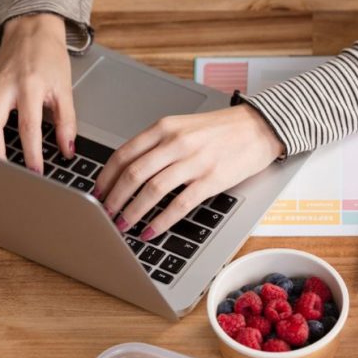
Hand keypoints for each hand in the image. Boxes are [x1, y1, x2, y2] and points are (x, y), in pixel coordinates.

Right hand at [0, 14, 75, 171]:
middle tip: (2, 174)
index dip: (31, 153)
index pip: (28, 126)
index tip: (35, 172)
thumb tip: (67, 150)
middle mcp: (2, 86)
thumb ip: (67, 122)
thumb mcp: (65, 90)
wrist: (31, 33)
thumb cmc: (48, 60)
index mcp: (28, 87)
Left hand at [95, 105, 284, 239]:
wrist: (259, 127)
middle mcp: (176, 143)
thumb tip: (132, 170)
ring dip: (133, 211)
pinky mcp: (211, 180)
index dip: (106, 177)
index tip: (98, 193)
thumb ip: (159, 144)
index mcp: (165, 128)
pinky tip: (152, 230)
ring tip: (123, 225)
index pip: (124, 154)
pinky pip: (180, 204)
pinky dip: (162, 221)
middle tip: (105, 214)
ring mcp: (194, 161)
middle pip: (133, 174)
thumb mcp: (184, 127)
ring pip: (152, 190)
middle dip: (114, 198)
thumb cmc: (223, 130)